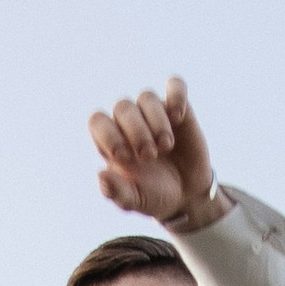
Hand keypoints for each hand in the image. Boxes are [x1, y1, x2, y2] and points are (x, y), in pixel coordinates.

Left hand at [88, 76, 228, 235]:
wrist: (187, 194)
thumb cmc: (154, 195)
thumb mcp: (136, 200)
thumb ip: (117, 192)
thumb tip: (101, 176)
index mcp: (112, 140)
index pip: (98, 121)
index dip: (108, 134)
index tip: (125, 157)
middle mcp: (129, 122)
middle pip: (123, 107)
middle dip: (136, 131)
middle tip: (149, 156)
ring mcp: (154, 112)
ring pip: (146, 97)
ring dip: (156, 120)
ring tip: (166, 145)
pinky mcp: (179, 108)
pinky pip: (175, 85)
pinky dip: (176, 95)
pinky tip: (178, 116)